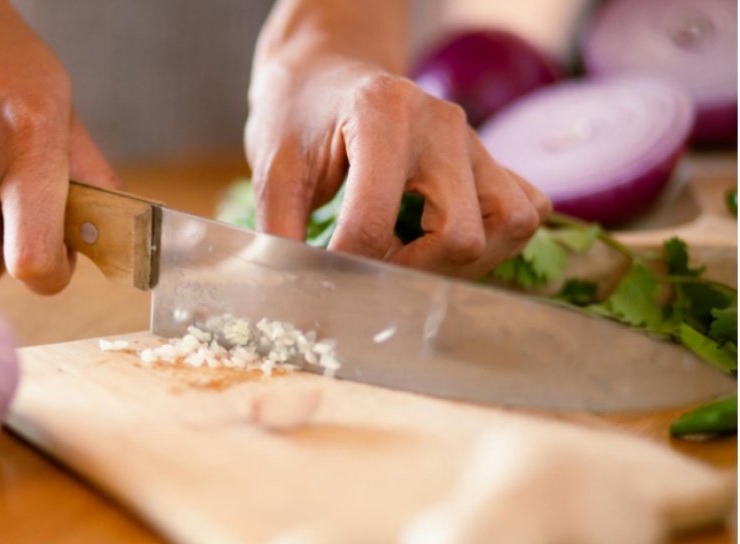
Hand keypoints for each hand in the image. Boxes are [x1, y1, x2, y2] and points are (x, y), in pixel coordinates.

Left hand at [246, 1, 550, 279]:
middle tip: (372, 274)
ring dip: (464, 262)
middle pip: (461, 236)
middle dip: (414, 274)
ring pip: (510, 224)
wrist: (325, 73)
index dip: (347, 267)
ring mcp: (474, 139)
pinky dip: (496, 240)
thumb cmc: (298, 115)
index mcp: (383, 116)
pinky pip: (527, 208)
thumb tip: (290, 292)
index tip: (326, 276)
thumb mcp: (273, 168)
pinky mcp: (491, 157)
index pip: (374, 222)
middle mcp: (442, 123)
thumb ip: (279, 230)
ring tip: (411, 262)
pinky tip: (442, 242)